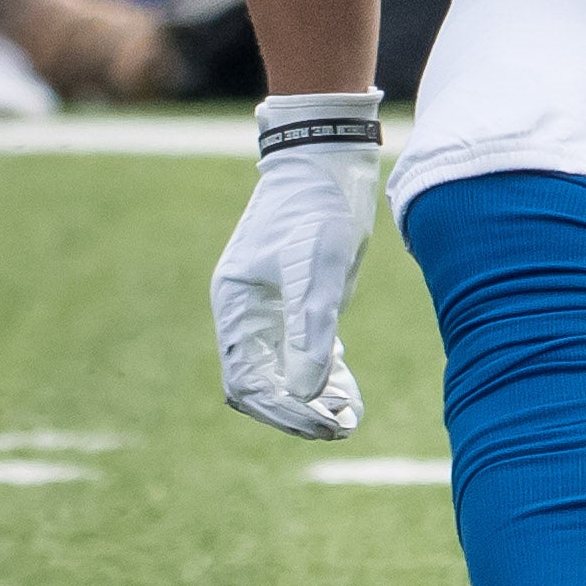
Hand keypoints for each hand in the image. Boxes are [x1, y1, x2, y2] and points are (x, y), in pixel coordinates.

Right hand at [212, 97, 383, 438]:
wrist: (329, 158)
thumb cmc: (316, 207)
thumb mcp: (317, 268)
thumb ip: (310, 329)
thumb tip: (307, 392)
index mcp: (236, 305)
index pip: (249, 381)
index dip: (283, 409)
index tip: (322, 423)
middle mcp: (247, 312)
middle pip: (261, 383)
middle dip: (297, 411)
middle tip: (340, 427)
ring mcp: (271, 307)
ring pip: (282, 372)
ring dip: (311, 399)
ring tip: (348, 417)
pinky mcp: (297, 298)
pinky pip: (302, 352)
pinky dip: (322, 376)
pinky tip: (347, 391)